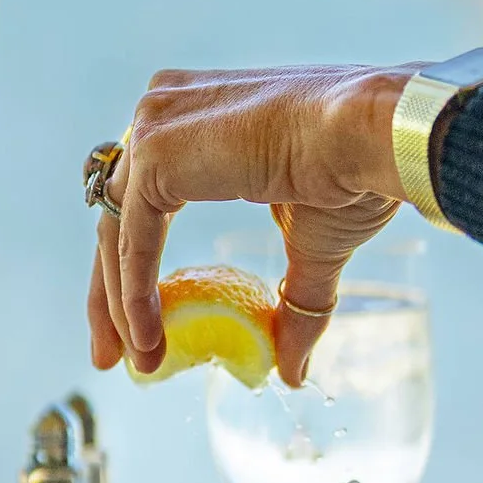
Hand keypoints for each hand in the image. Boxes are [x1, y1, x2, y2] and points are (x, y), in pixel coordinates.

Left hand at [88, 65, 409, 386]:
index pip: (143, 199)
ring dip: (119, 304)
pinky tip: (147, 338)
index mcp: (195, 117)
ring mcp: (155, 126)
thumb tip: (294, 371)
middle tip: (115, 356)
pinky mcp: (156, 152)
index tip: (141, 327)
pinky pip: (131, 238)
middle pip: (118, 215)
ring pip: (117, 230)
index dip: (134, 267)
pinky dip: (133, 292)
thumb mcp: (312, 244)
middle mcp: (164, 111)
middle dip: (110, 293)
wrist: (372, 135)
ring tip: (139, 362)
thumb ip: (291, 301)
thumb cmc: (354, 172)